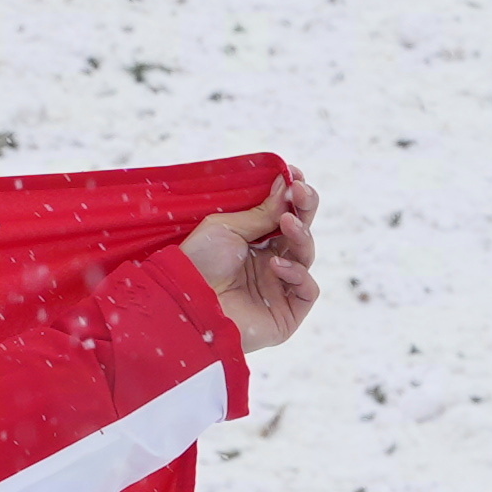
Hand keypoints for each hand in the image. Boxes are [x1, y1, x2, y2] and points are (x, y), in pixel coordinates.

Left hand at [183, 171, 319, 353]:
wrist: (183, 303)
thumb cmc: (196, 264)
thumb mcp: (226, 228)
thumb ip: (261, 211)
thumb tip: (287, 183)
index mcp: (254, 245)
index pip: (284, 218)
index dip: (293, 198)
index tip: (295, 176)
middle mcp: (268, 265)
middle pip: (299, 233)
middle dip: (304, 209)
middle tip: (301, 191)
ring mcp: (278, 289)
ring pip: (305, 257)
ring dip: (301, 236)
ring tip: (287, 223)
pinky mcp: (286, 315)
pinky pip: (308, 289)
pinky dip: (297, 273)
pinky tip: (276, 264)